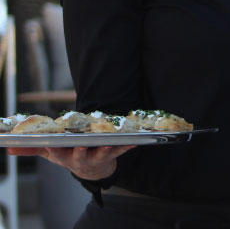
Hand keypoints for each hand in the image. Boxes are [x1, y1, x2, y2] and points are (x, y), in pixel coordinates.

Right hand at [8, 144, 133, 179]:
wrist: (93, 170)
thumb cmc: (70, 156)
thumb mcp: (51, 153)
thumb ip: (32, 149)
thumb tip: (8, 148)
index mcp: (64, 156)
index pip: (57, 153)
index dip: (55, 150)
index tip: (53, 146)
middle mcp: (79, 158)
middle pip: (78, 156)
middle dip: (78, 152)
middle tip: (79, 146)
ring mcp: (96, 157)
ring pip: (99, 154)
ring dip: (103, 150)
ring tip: (106, 144)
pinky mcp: (111, 155)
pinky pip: (120, 150)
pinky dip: (126, 146)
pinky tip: (134, 142)